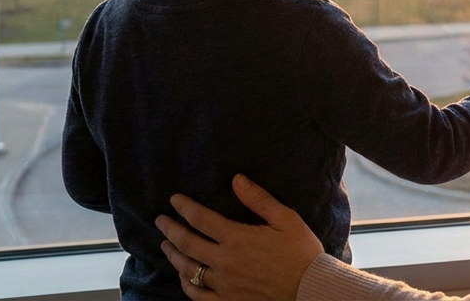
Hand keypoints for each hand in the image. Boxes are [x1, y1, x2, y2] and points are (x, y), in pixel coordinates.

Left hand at [155, 174, 322, 299]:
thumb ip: (259, 199)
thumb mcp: (286, 219)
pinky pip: (198, 295)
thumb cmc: (301, 252)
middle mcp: (225, 261)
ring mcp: (223, 284)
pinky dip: (186, 284)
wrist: (310, 289)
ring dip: (173, 255)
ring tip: (166, 246)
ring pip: (187, 269)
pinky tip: (183, 277)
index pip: (201, 219)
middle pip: (187, 243)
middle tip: (160, 221)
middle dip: (170, 230)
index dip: (184, 207)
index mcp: (237, 238)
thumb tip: (237, 179)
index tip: (174, 200)